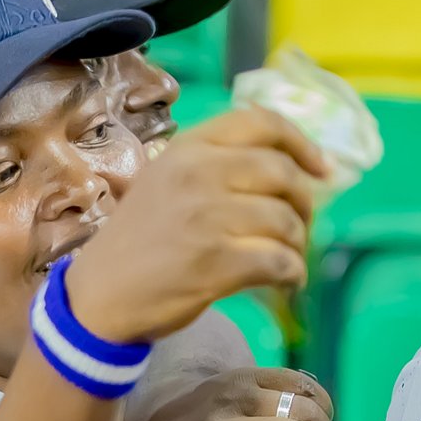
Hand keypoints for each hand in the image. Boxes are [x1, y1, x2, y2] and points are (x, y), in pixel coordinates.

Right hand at [63, 107, 325, 347]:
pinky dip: (293, 275)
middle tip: (300, 228)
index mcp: (189, 148)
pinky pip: (281, 261)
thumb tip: (291, 167)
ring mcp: (208, 218)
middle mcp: (199, 174)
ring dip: (298, 246)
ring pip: (287, 222)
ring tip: (287, 261)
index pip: (262, 124)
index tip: (321, 170)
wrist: (98, 296)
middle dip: (305, 205)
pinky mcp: (217, 262)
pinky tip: (286, 283)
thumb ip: (215, 164)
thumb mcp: (167, 181)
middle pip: (284, 175)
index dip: (302, 144)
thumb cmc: (139, 240)